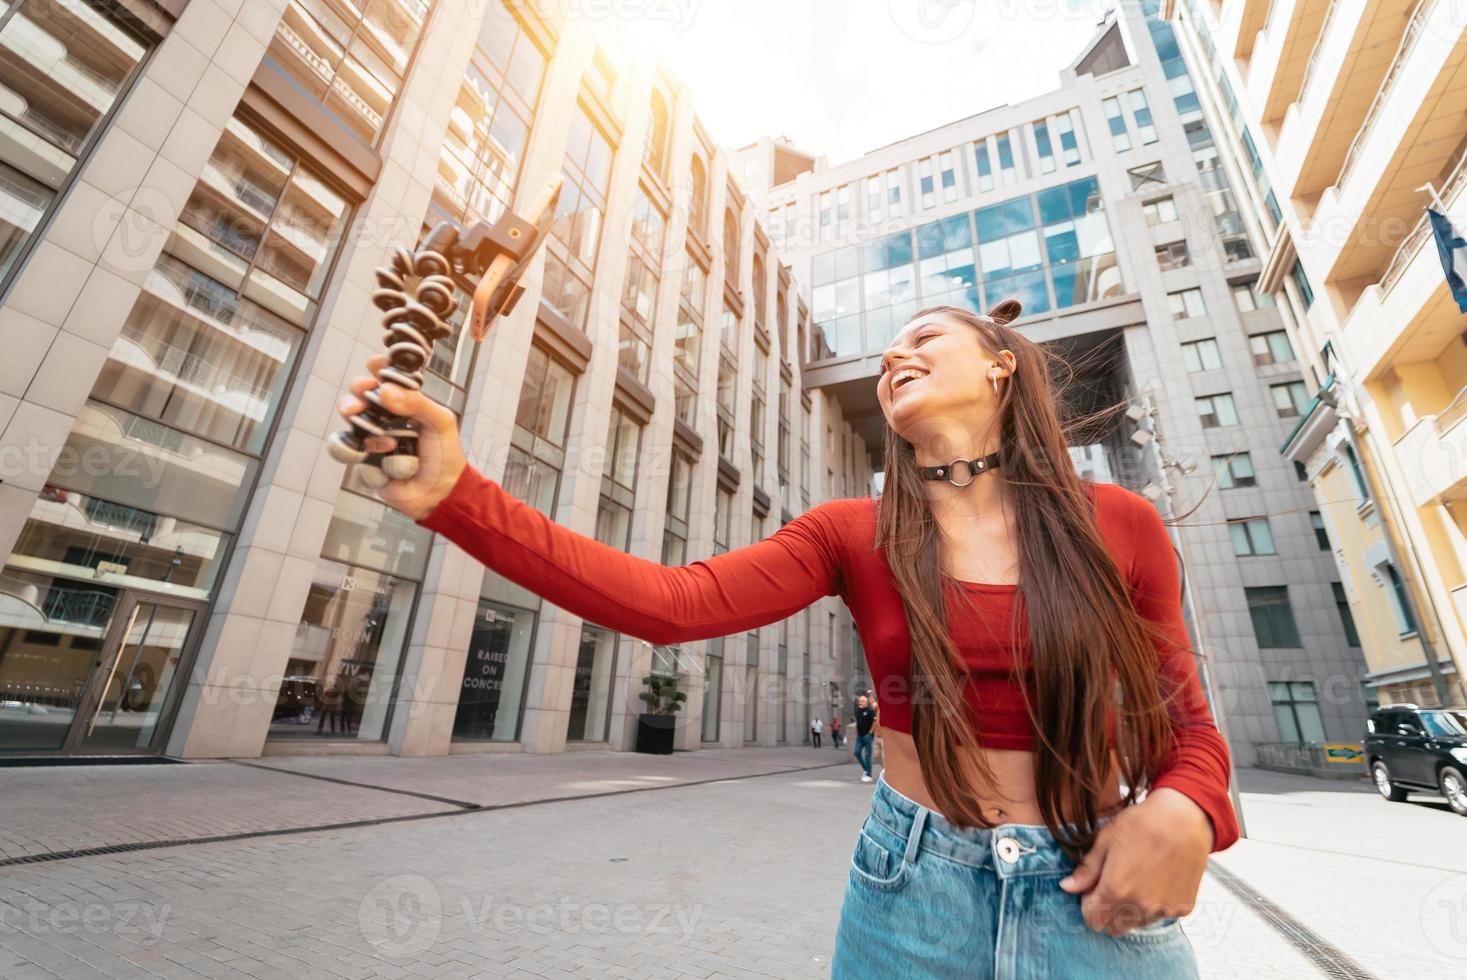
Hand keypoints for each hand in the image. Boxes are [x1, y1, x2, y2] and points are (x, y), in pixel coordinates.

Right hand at [336, 353, 466, 520]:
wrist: (440, 493)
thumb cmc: (444, 454)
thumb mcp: (440, 423)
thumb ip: (416, 403)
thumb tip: (385, 390)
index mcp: (405, 403)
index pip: (386, 378)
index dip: (377, 369)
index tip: (374, 365)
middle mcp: (385, 417)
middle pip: (360, 394)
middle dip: (356, 389)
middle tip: (361, 392)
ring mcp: (372, 437)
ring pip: (349, 419)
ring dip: (354, 415)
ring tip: (364, 421)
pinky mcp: (364, 459)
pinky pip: (347, 449)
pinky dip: (354, 448)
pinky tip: (372, 452)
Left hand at [1058, 788, 1212, 935]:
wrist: (1184, 818)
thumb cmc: (1142, 824)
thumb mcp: (1105, 841)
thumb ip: (1086, 870)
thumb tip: (1066, 887)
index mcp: (1115, 891)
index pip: (1093, 920)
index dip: (1089, 904)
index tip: (1094, 887)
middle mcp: (1140, 908)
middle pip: (1114, 927)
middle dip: (1108, 910)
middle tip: (1114, 883)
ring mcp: (1163, 910)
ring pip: (1137, 923)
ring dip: (1131, 909)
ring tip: (1138, 878)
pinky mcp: (1182, 908)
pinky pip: (1161, 915)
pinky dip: (1155, 904)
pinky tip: (1157, 879)